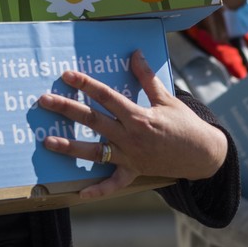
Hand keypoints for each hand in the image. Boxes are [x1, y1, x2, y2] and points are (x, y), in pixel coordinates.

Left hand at [38, 50, 228, 198]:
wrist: (203, 153)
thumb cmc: (185, 124)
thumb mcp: (167, 98)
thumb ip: (147, 78)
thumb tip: (135, 54)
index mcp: (138, 116)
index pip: (106, 96)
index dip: (86, 85)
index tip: (67, 76)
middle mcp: (130, 137)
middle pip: (93, 121)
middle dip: (67, 110)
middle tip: (44, 101)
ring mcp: (130, 156)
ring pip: (94, 152)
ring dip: (70, 147)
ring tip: (47, 142)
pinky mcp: (134, 172)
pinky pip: (113, 183)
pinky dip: (98, 189)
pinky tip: (79, 192)